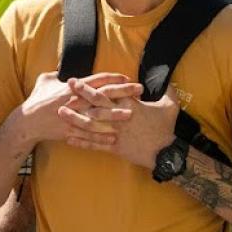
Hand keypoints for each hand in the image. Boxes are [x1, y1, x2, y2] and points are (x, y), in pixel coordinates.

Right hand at [17, 72, 138, 145]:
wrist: (27, 121)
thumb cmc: (36, 99)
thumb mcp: (44, 80)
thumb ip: (55, 74)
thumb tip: (61, 69)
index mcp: (71, 88)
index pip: (96, 80)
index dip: (113, 77)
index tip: (127, 76)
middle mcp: (75, 101)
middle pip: (103, 95)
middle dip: (123, 91)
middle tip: (140, 89)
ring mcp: (73, 117)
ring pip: (99, 116)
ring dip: (116, 115)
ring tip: (131, 114)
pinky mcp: (70, 131)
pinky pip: (89, 135)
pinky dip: (102, 137)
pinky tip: (114, 138)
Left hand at [60, 80, 178, 169]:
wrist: (166, 153)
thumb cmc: (167, 128)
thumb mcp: (171, 105)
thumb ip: (168, 90)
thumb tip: (169, 79)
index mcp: (130, 105)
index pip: (109, 92)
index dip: (93, 86)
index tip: (80, 79)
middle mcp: (119, 118)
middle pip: (96, 105)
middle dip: (80, 96)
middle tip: (66, 88)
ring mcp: (115, 133)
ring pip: (92, 125)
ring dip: (75, 119)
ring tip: (61, 113)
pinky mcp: (114, 147)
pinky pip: (95, 145)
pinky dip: (81, 142)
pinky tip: (69, 139)